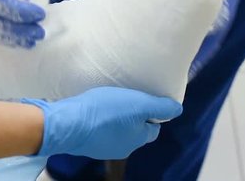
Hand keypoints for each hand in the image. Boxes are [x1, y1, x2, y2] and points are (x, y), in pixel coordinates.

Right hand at [22, 87, 182, 159]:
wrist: (67, 123)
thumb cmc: (105, 112)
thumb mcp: (138, 104)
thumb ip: (160, 107)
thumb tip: (177, 109)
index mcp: (137, 140)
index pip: (153, 128)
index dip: (151, 113)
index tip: (143, 99)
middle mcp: (121, 148)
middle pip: (134, 130)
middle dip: (132, 116)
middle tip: (125, 97)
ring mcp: (100, 147)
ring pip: (115, 130)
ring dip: (113, 118)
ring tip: (106, 100)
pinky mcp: (83, 140)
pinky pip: (96, 129)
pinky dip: (97, 120)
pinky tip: (91, 109)